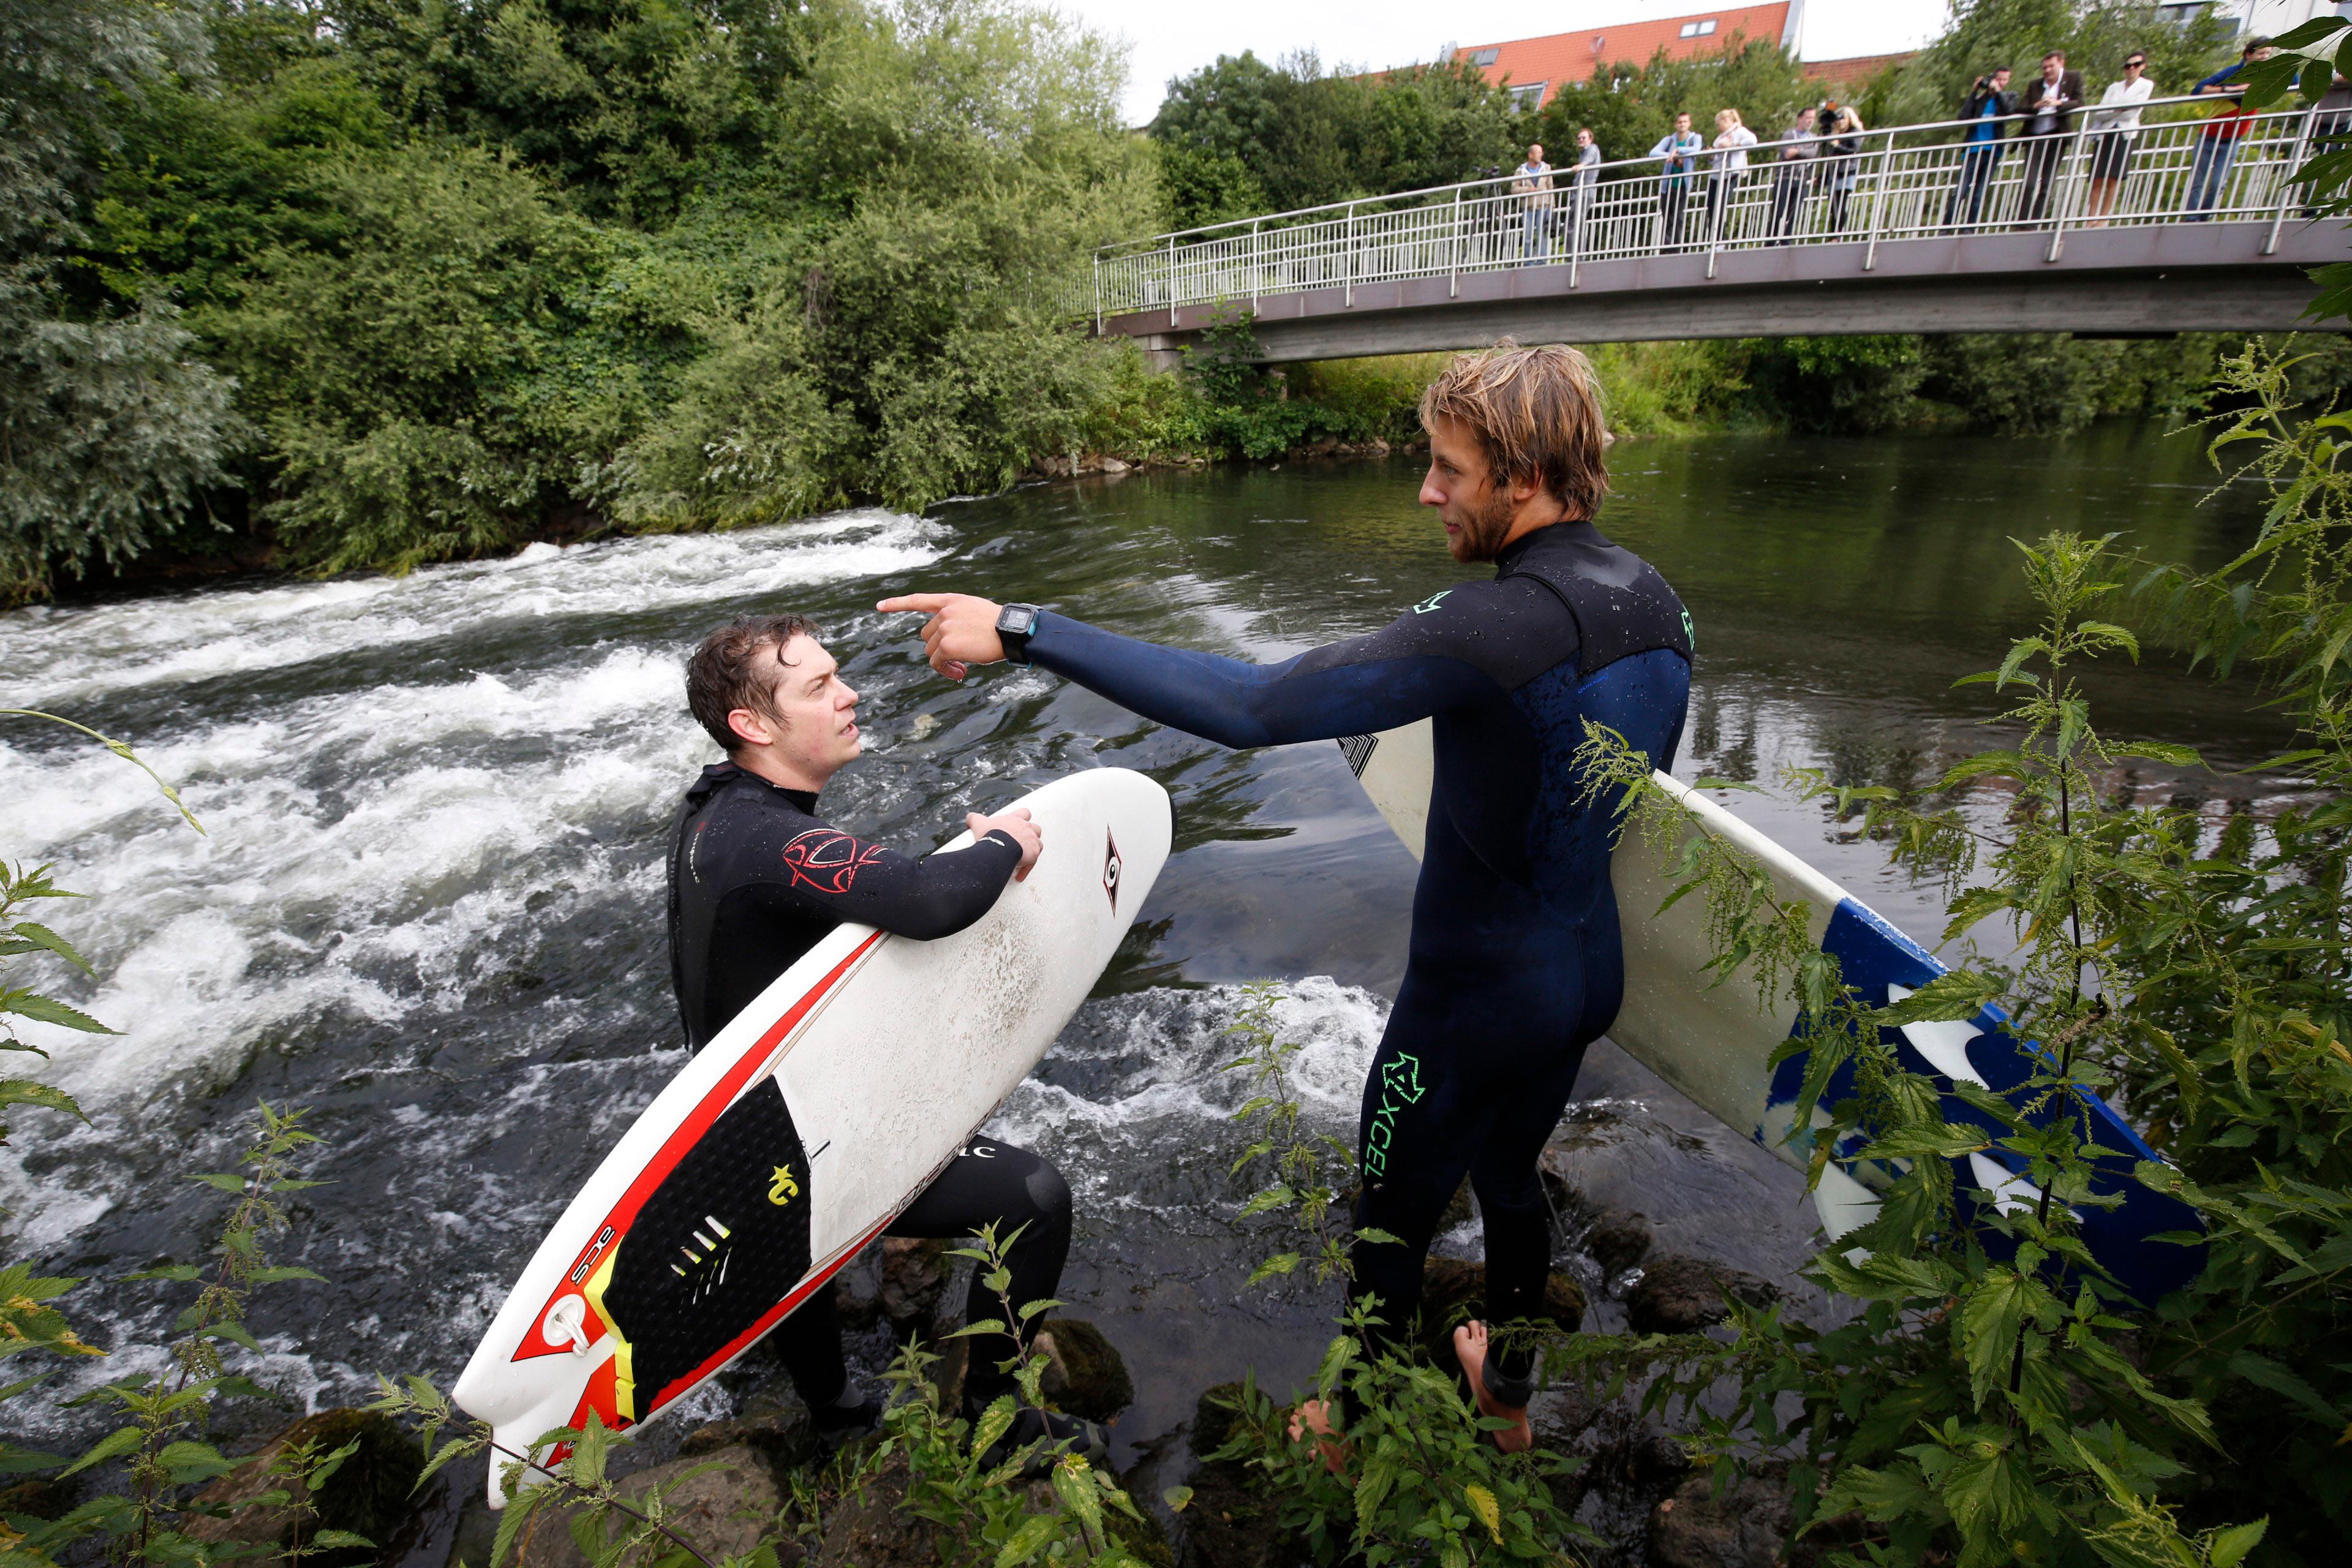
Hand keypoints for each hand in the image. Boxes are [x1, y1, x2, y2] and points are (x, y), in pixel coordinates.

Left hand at [876, 592, 1005, 680]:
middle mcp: (945, 612)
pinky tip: (961, 672)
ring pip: (931, 651)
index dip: (897, 604)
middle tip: (958, 661)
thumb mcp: (976, 612)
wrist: (1012, 631)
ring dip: (944, 662)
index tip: (879, 607)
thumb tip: (944, 645)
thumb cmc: (1001, 626)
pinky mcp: (947, 645)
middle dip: (939, 649)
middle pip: (927, 636)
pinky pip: (937, 663)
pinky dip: (946, 670)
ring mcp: (944, 627)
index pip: (919, 600)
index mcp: (952, 601)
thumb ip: (957, 618)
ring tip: (962, 667)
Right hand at [968, 807, 1040, 880]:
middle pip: (1036, 828)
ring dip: (1032, 850)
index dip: (1022, 818)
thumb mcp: (979, 823)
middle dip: (1031, 834)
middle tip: (1021, 842)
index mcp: (1015, 819)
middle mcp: (1026, 828)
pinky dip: (1027, 867)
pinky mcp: (1033, 854)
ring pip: (1038, 843)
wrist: (998, 848)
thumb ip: (974, 819)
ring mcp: (1032, 841)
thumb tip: (969, 818)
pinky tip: (1018, 874)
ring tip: (1022, 857)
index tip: (1018, 824)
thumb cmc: (991, 835)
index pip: (1024, 813)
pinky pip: (1033, 861)